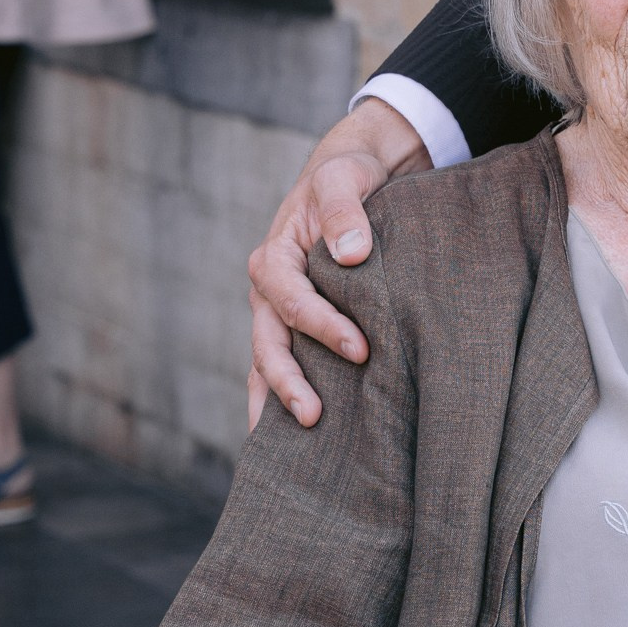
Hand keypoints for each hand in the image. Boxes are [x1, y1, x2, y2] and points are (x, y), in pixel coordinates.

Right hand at [245, 99, 425, 430]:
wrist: (351, 178)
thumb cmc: (347, 179)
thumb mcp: (344, 179)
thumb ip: (345, 210)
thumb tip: (352, 254)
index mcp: (274, 257)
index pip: (291, 300)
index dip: (322, 326)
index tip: (361, 349)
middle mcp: (268, 292)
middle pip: (268, 344)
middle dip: (288, 382)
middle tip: (315, 416)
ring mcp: (277, 314)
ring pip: (266, 364)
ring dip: (277, 402)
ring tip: (294, 448)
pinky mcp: (296, 327)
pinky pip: (282, 367)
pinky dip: (283, 399)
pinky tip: (296, 440)